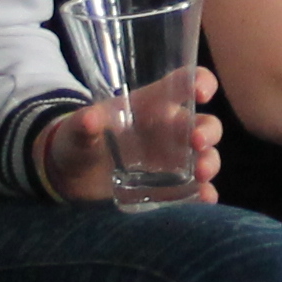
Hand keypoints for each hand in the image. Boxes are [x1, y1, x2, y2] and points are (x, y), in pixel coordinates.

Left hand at [27, 68, 222, 202]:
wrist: (71, 175)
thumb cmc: (80, 139)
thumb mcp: (77, 129)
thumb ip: (84, 124)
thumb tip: (89, 120)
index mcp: (152, 105)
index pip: (182, 84)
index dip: (199, 81)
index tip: (202, 92)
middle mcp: (169, 130)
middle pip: (203, 123)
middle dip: (207, 131)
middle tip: (198, 143)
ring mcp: (172, 160)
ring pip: (206, 156)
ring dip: (210, 162)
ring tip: (201, 174)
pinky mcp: (170, 187)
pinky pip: (194, 190)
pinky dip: (203, 194)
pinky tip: (204, 200)